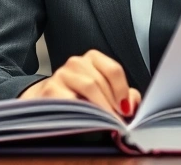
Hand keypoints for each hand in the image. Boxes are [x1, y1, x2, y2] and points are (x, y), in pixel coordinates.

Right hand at [18, 49, 140, 118]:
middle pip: (100, 81)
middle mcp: (76, 63)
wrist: (48, 103)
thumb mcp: (104, 93)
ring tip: (106, 122)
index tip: (126, 110)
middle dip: (112, 104)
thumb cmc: (81, 98)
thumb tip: (132, 105)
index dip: (122, 91)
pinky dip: (82, 111)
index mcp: (92, 58)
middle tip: (118, 122)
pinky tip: (87, 121)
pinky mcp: (50, 89)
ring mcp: (62, 74)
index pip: (113, 70)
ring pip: (88, 87)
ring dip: (100, 107)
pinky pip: (71, 100)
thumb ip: (123, 96)